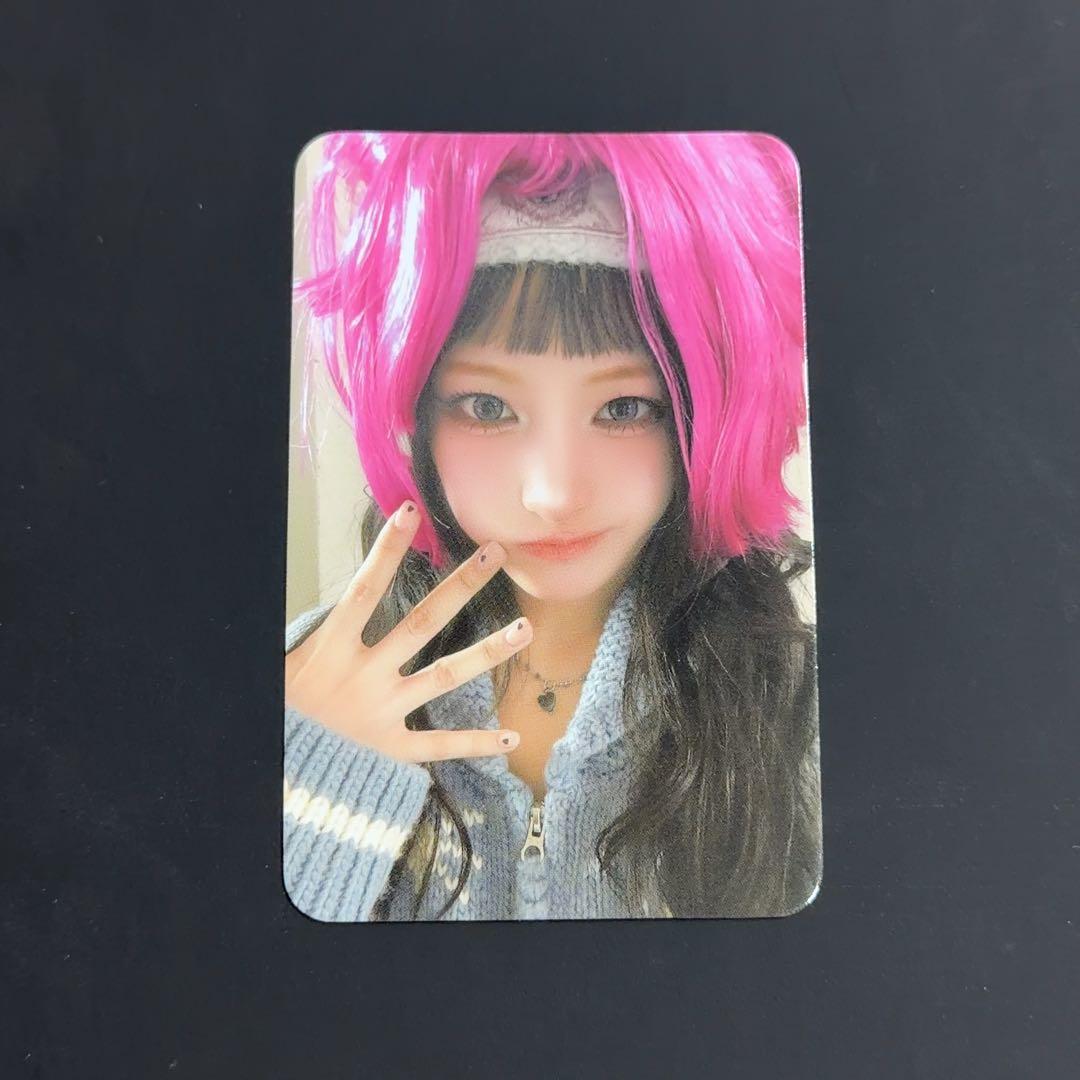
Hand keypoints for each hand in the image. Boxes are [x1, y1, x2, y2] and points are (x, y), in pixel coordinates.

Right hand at [284, 501, 530, 763]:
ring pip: (443, 677)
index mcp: (332, 650)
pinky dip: (475, 744)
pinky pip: (439, 746)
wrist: (275, 764)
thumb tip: (347, 589)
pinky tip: (513, 739)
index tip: (411, 511)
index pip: (364, 590)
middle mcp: (364, 677)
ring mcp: (383, 712)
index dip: (386, 551)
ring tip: (525, 629)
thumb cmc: (284, 702)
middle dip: (461, 586)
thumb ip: (320, 623)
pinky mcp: (392, 748)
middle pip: (421, 623)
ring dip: (486, 652)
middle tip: (496, 553)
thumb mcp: (289, 655)